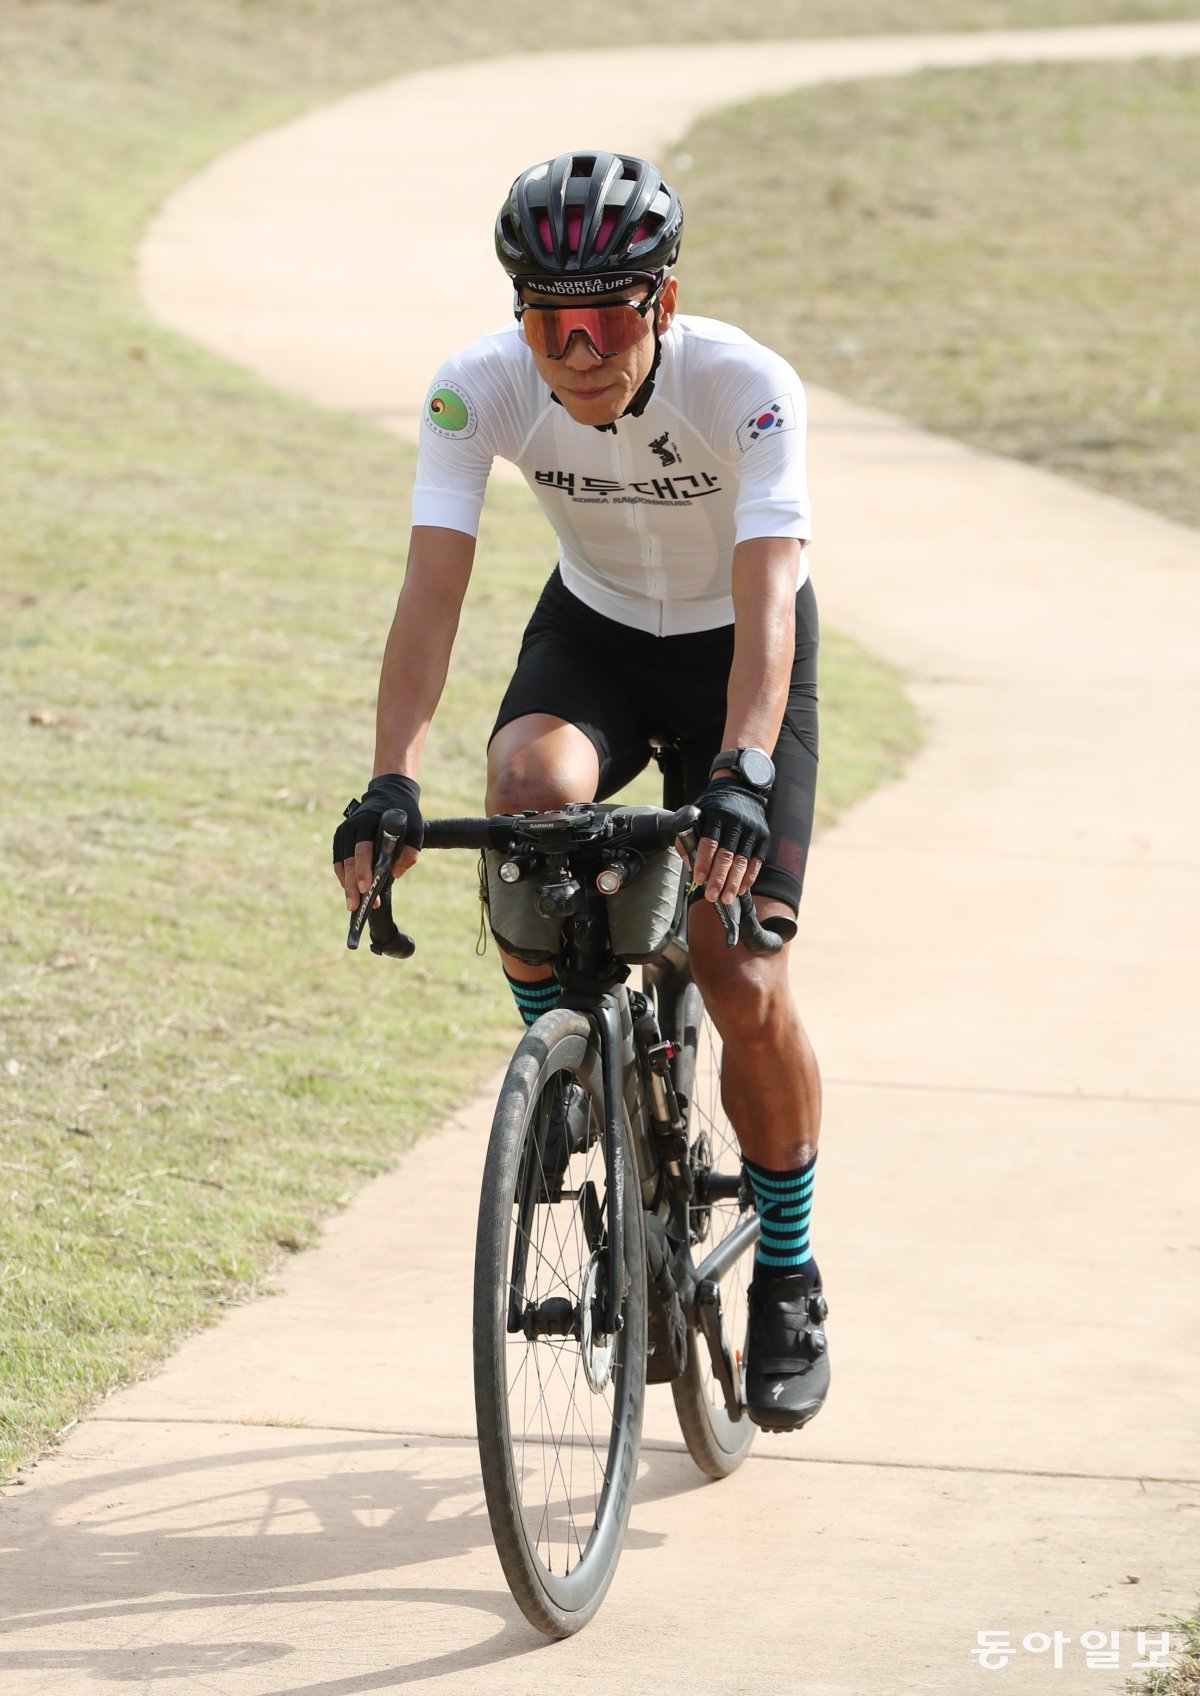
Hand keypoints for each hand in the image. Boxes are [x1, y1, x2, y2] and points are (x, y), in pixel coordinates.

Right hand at [332, 774, 422, 912]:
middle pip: (349, 861)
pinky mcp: (341, 840)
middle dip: (352, 886)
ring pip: (342, 864)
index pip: (363, 849)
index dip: (363, 870)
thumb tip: (395, 873)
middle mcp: (351, 827)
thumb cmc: (404, 814)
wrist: (390, 795)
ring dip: (346, 885)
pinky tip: (350, 892)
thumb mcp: (416, 830)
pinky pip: (340, 863)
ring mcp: (343, 833)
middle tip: (356, 907)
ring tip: (353, 905)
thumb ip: (409, 852)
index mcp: (368, 821)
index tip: (366, 888)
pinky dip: (344, 877)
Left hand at [690, 778, 769, 905]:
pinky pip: (756, 861)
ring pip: (742, 861)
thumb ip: (689, 838)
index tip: (699, 879)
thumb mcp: (697, 813)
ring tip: (726, 899)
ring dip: (733, 883)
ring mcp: (752, 829)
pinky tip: (740, 889)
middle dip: (718, 878)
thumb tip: (690, 866)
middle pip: (727, 855)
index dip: (703, 862)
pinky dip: (749, 877)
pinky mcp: (764, 836)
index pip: (709, 842)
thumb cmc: (713, 805)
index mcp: (717, 815)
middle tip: (712, 897)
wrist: (740, 788)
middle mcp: (736, 822)